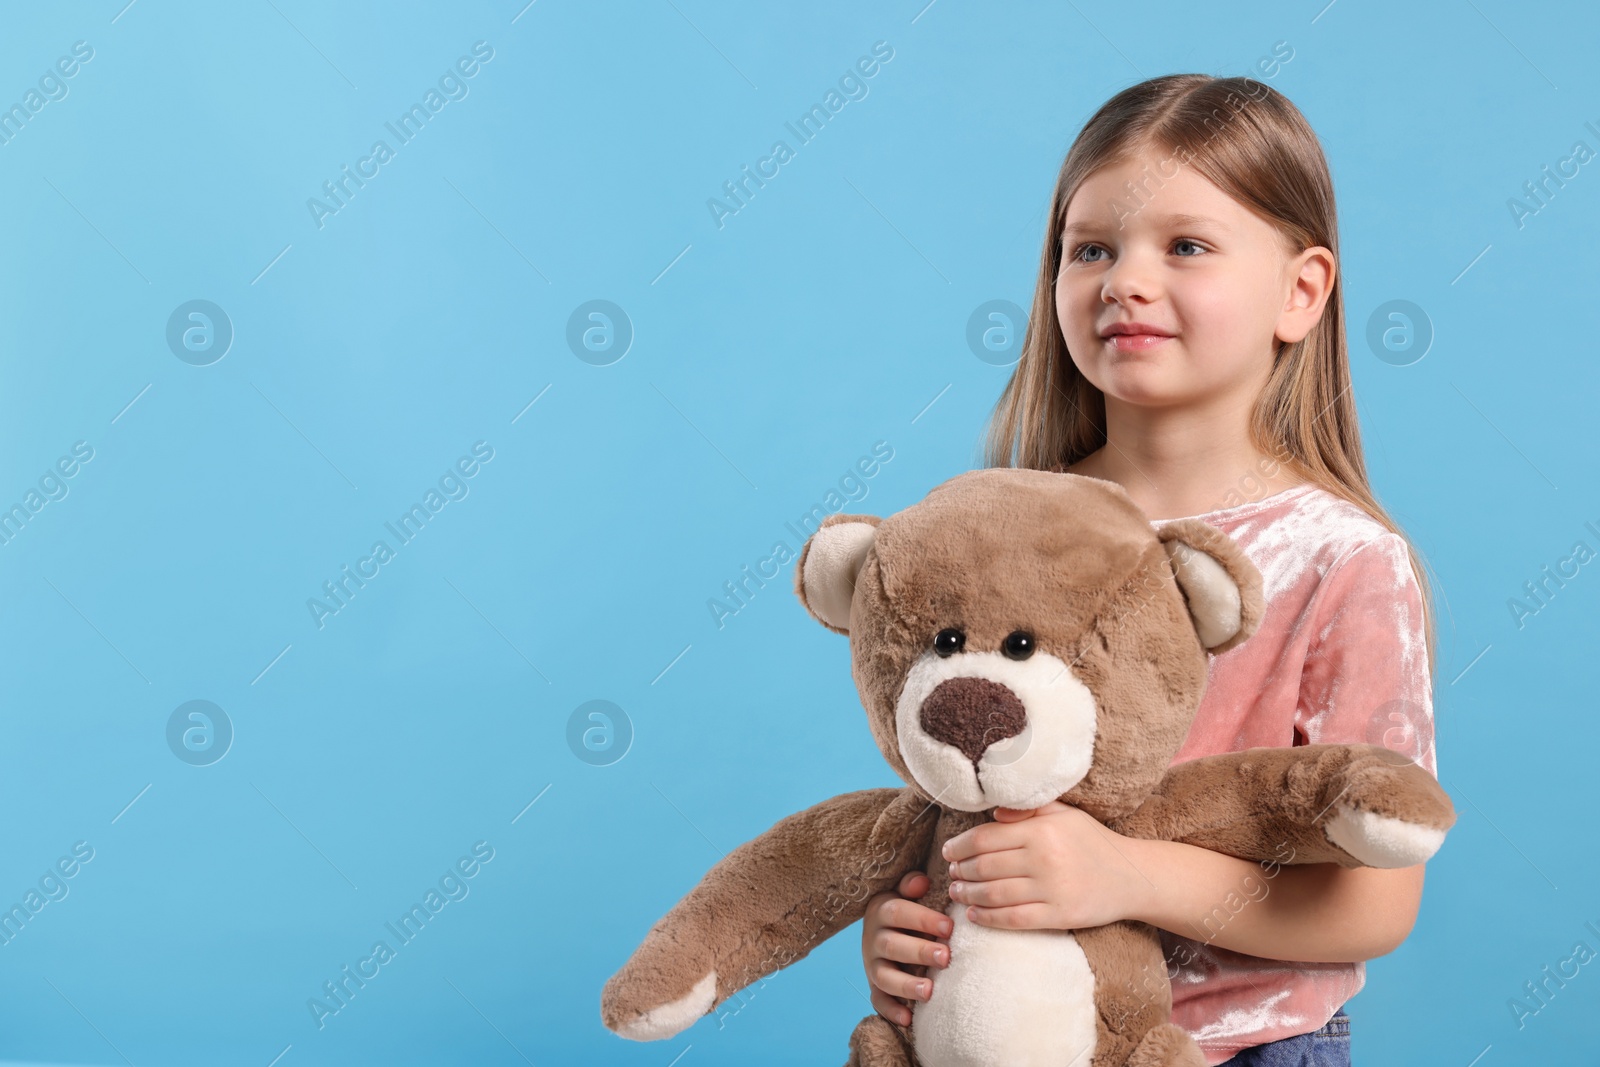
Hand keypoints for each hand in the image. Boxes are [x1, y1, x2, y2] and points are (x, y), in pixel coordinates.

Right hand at [861, 870, 951, 1026]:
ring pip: (884, 976)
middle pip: (891, 945)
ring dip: (906, 985)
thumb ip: (912, 885)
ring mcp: (872, 964)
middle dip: (919, 952)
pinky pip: (878, 1000)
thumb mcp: (906, 893)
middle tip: (946, 958)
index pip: (897, 912)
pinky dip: (891, 1010)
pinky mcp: (874, 986)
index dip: (922, 919)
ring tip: (930, 991)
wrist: (890, 930)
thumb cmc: (909, 910)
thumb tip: (922, 881)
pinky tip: (908, 1019)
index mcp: (881, 910)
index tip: (950, 927)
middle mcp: (872, 938)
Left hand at [941, 800, 1153, 930]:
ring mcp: (1052, 889)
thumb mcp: (1065, 814)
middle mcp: (1044, 858)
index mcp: (1042, 830)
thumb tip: (993, 813)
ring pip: (994, 895)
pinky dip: (988, 918)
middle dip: (960, 871)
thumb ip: (1029, 810)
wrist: (1133, 877)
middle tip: (950, 873)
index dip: (960, 846)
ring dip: (968, 894)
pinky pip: (1013, 919)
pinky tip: (974, 915)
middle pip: (985, 867)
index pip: (986, 838)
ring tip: (956, 891)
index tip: (948, 851)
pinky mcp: (1059, 916)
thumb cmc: (1094, 842)